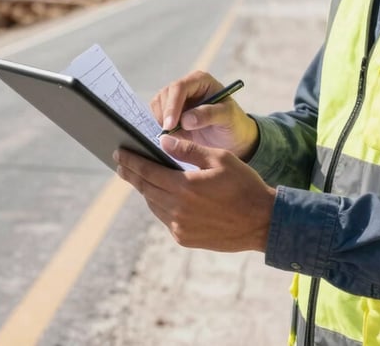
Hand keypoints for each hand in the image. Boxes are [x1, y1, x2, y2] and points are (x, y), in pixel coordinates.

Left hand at [115, 138, 275, 251]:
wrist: (261, 222)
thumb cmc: (244, 185)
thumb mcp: (220, 158)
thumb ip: (189, 150)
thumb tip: (162, 141)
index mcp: (185, 186)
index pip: (148, 171)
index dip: (131, 161)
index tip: (118, 153)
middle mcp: (177, 210)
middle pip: (145, 189)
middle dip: (131, 174)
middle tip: (121, 163)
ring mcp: (179, 227)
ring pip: (153, 204)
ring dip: (145, 189)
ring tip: (140, 177)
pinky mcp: (184, 239)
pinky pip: (165, 218)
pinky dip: (160, 204)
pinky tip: (162, 195)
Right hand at [151, 70, 258, 159]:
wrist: (232, 137)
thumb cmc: (233, 123)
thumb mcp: (227, 117)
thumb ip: (209, 115)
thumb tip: (185, 120)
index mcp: (201, 80)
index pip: (179, 87)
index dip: (172, 105)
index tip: (170, 126)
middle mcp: (187, 86)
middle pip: (165, 95)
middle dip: (164, 115)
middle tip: (169, 134)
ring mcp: (177, 99)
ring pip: (157, 104)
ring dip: (160, 120)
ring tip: (173, 136)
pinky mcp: (171, 113)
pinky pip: (156, 116)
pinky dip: (158, 125)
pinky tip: (168, 137)